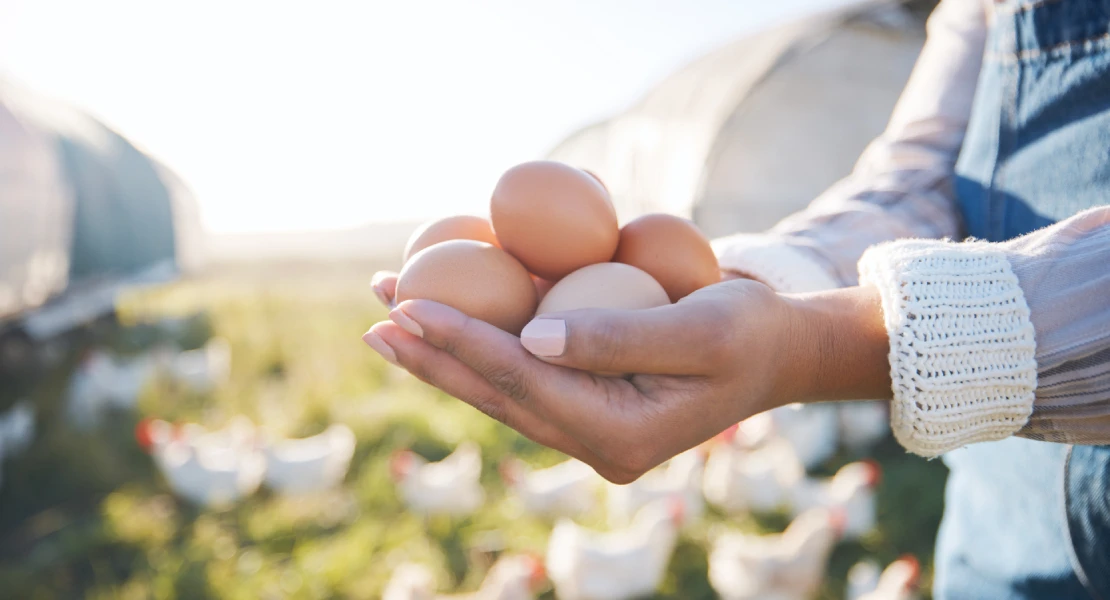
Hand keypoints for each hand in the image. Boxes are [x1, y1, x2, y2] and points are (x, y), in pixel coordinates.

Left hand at [362, 276, 890, 483]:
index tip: (408, 302)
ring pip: (501, 391)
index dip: (462, 341)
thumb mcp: (700, 328)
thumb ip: (617, 337)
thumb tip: (528, 336)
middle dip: (432, 356)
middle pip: (496, 396)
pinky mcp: (589, 408)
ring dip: (446, 354)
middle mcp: (595, 444)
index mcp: (619, 434)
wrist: (779, 354)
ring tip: (391, 316)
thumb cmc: (749, 332)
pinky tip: (447, 322)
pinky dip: (480, 349)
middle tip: (374, 317)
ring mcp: (590, 430)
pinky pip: (523, 379)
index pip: (523, 382)